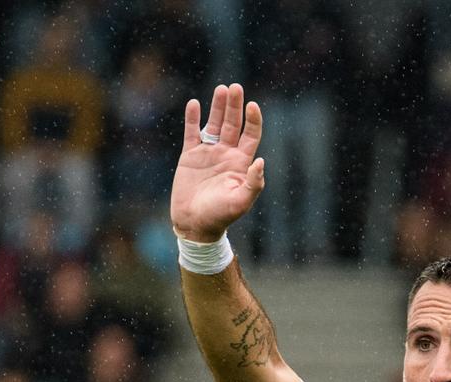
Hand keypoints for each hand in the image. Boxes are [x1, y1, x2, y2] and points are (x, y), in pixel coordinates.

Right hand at [171, 83, 264, 242]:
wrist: (195, 224)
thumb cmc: (220, 216)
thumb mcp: (241, 202)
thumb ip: (253, 183)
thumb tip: (260, 161)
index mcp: (241, 163)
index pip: (251, 135)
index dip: (253, 120)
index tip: (252, 106)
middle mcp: (226, 154)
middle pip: (234, 124)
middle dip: (235, 106)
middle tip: (235, 87)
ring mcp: (208, 153)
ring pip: (215, 124)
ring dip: (218, 107)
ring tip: (221, 89)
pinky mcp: (190, 156)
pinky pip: (192, 132)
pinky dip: (193, 118)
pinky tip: (194, 103)